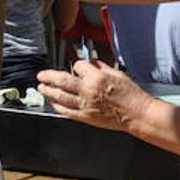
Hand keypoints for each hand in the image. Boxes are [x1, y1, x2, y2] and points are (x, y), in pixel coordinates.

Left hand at [36, 60, 151, 132]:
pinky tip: (53, 102)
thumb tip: (90, 63)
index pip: (77, 66)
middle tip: (41, 75)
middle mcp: (88, 90)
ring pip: (59, 96)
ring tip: (41, 87)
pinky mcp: (85, 117)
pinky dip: (57, 106)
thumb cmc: (132, 95)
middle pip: (61, 80)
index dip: (76, 65)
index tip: (75, 67)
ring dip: (47, 90)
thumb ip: (101, 67)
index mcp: (97, 77)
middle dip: (48, 76)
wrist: (138, 114)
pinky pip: (66, 111)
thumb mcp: (117, 74)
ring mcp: (85, 104)